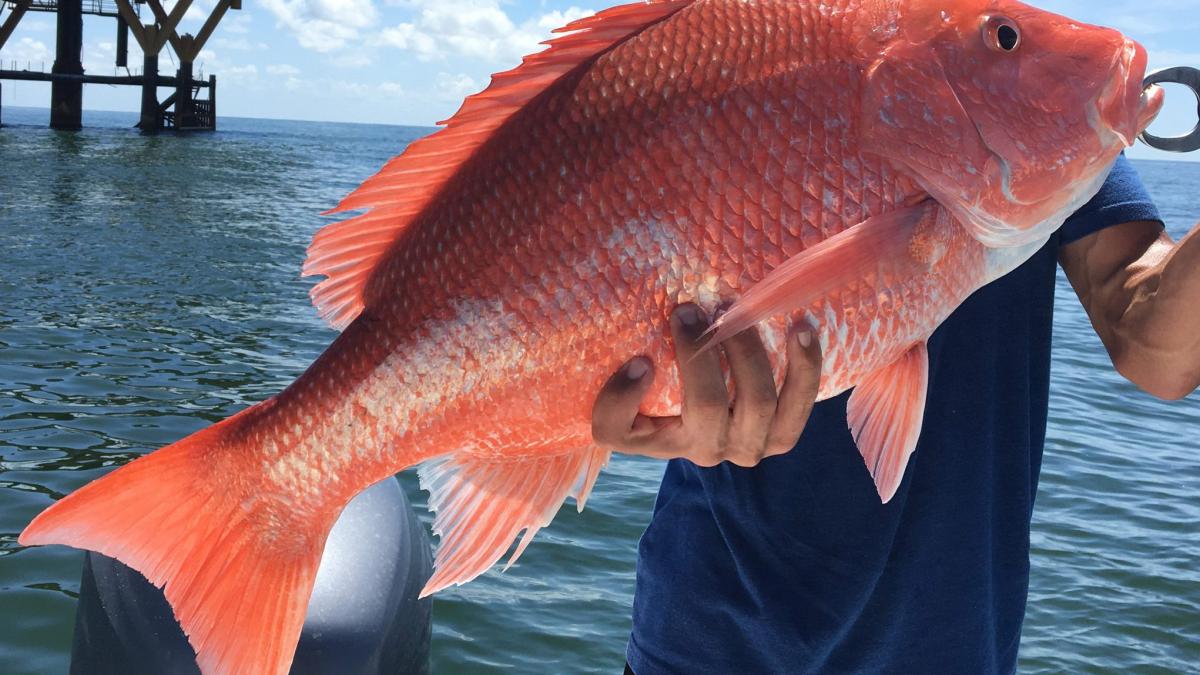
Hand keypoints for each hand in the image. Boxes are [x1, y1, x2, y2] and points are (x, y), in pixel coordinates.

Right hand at [592, 304, 822, 467]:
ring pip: (758, 401)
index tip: (640, 357)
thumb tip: (641, 364)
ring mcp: (751, 446)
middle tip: (694, 307)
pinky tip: (801, 327)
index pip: (628, 428)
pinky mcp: (783, 434)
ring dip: (750, 350)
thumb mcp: (622, 413)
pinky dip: (804, 365)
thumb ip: (613, 401)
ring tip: (741, 309)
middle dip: (702, 349)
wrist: (701, 424)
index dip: (630, 395)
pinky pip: (800, 403)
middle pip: (709, 404)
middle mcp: (709, 452)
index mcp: (665, 444)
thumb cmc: (657, 404)